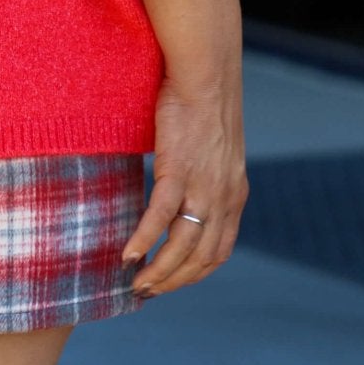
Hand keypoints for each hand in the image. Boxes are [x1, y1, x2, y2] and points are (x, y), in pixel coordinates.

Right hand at [121, 66, 248, 297]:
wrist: (206, 73)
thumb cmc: (204, 103)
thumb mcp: (217, 150)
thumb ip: (208, 176)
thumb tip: (186, 189)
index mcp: (235, 194)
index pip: (218, 251)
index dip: (194, 273)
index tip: (171, 282)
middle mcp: (224, 197)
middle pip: (200, 257)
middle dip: (173, 281)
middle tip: (146, 291)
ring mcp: (202, 186)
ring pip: (181, 245)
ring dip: (158, 271)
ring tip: (136, 282)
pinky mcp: (178, 169)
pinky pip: (160, 216)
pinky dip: (145, 240)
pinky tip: (128, 254)